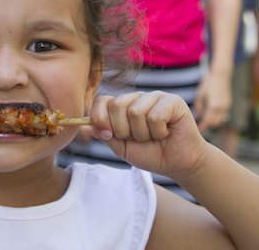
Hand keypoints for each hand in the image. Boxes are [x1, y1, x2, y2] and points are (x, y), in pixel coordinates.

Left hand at [82, 91, 206, 177]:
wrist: (176, 163)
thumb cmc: (149, 153)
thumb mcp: (121, 147)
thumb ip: (103, 134)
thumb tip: (82, 124)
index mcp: (122, 105)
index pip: (101, 101)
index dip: (100, 119)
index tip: (109, 136)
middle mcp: (137, 98)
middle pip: (116, 105)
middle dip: (123, 130)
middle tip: (137, 139)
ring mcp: (155, 97)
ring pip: (136, 112)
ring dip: (143, 134)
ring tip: (153, 137)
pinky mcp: (172, 101)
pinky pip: (155, 116)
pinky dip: (159, 132)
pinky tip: (166, 133)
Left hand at [194, 72, 231, 131]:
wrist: (221, 76)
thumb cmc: (208, 84)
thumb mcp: (200, 95)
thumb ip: (199, 106)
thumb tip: (199, 115)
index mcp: (213, 106)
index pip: (208, 121)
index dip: (203, 126)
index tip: (198, 129)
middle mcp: (221, 107)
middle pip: (215, 122)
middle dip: (208, 125)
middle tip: (200, 128)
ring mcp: (226, 106)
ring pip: (220, 120)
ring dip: (214, 122)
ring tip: (205, 122)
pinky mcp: (229, 104)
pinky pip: (223, 115)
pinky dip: (218, 117)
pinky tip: (211, 116)